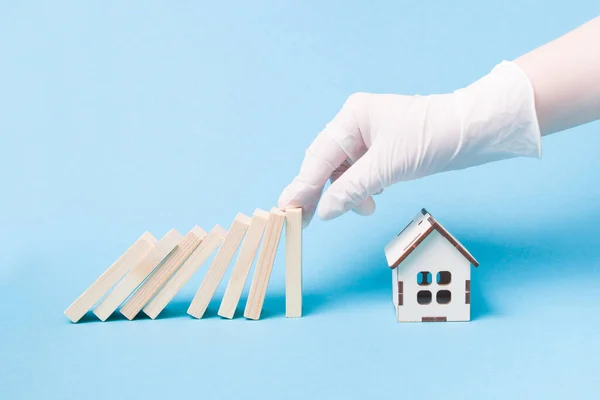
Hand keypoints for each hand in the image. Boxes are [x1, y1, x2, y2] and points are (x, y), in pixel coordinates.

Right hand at [278, 61, 541, 226]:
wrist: (473, 132)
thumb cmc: (432, 138)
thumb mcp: (386, 167)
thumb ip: (351, 189)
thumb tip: (325, 211)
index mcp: (352, 116)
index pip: (320, 156)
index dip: (303, 185)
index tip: (286, 207)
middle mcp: (357, 124)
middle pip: (327, 163)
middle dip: (321, 192)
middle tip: (305, 219)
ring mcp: (370, 137)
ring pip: (344, 172)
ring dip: (349, 193)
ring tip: (365, 209)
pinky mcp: (384, 150)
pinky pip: (362, 173)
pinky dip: (363, 189)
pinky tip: (373, 198)